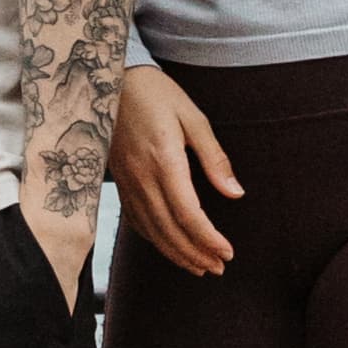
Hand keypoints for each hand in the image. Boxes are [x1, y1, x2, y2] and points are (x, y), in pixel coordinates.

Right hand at [107, 64, 237, 278]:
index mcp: (164, 160)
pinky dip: (153, 239)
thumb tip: (235, 193)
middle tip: (217, 267)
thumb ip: (214, 158)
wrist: (112, 80)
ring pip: (151, 230)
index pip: (188, 213)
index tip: (228, 252)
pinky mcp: (119, 182)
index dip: (208, 238)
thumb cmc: (157, 94)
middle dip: (195, 253)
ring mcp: (127, 182)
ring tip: (198, 267)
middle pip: (169, 229)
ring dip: (175, 253)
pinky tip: (168, 247)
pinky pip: (135, 220)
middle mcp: (142, 177)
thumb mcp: (193, 118)